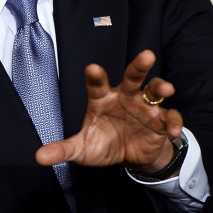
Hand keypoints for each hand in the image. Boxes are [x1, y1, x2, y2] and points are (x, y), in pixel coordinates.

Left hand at [36, 50, 182, 173]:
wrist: (130, 157)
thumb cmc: (104, 144)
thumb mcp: (82, 149)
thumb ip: (63, 150)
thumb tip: (39, 156)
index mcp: (103, 99)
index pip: (97, 84)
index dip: (95, 76)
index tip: (92, 68)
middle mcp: (125, 97)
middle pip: (132, 77)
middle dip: (139, 66)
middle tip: (146, 55)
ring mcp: (144, 107)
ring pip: (154, 91)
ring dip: (161, 87)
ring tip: (166, 88)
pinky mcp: (160, 121)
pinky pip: (170, 117)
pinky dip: (173, 122)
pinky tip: (173, 130)